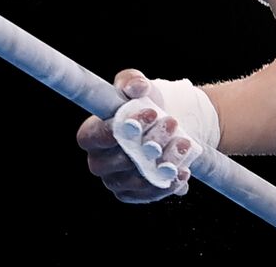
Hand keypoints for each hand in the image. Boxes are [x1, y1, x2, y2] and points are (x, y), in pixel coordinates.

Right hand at [75, 69, 197, 203]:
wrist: (169, 126)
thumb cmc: (146, 104)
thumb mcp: (139, 86)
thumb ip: (132, 81)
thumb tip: (137, 87)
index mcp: (92, 134)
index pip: (92, 137)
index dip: (116, 128)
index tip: (150, 114)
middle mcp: (99, 161)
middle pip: (117, 161)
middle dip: (148, 144)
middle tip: (173, 126)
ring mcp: (116, 181)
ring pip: (136, 179)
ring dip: (163, 163)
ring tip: (183, 145)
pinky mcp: (134, 195)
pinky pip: (148, 194)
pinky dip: (167, 183)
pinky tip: (183, 170)